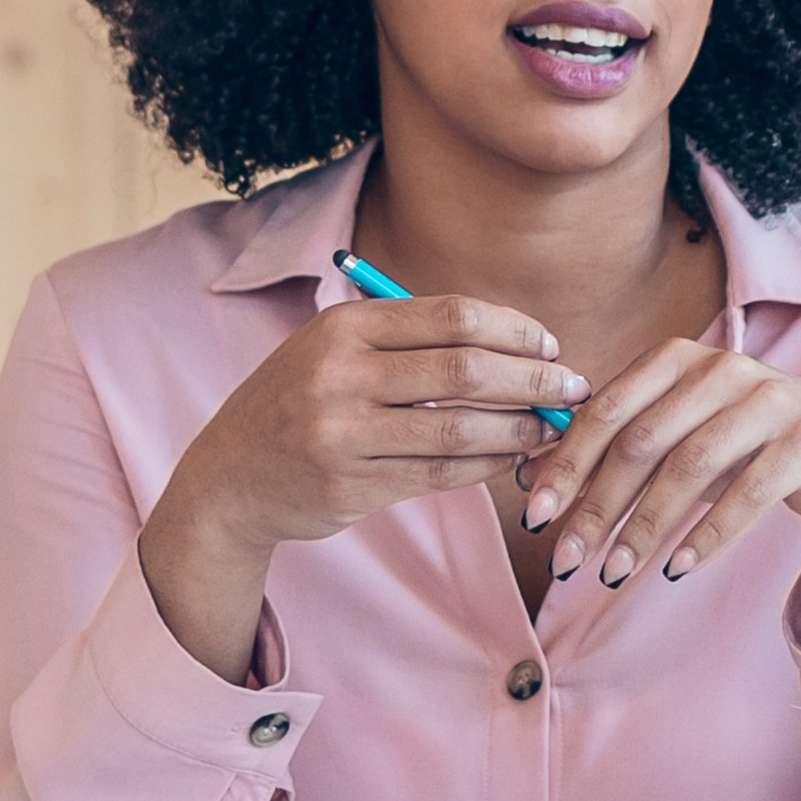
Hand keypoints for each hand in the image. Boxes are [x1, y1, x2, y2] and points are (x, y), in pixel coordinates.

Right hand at [137, 294, 591, 675]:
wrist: (228, 478)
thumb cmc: (299, 404)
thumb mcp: (334, 350)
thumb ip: (408, 341)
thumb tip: (515, 345)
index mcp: (343, 327)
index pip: (451, 316)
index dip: (512, 329)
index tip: (548, 344)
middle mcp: (339, 374)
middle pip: (464, 370)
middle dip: (532, 379)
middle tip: (572, 387)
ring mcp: (342, 433)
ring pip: (458, 428)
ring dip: (519, 429)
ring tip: (552, 429)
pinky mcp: (350, 485)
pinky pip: (439, 474)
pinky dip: (486, 465)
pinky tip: (513, 459)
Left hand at [519, 337, 800, 588]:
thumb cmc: (740, 445)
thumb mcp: (675, 437)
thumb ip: (611, 450)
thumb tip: (530, 480)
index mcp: (678, 359)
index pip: (606, 411)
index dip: (566, 466)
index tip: (536, 518)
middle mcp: (722, 369)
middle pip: (642, 441)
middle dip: (597, 505)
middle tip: (567, 560)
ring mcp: (769, 401)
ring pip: (690, 468)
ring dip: (645, 527)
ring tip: (614, 573)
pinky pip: (748, 494)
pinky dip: (708, 535)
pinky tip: (676, 568)